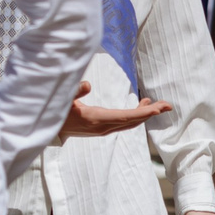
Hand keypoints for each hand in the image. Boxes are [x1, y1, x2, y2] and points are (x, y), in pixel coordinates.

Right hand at [58, 81, 172, 138]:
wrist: (46, 129)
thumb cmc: (54, 111)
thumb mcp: (62, 99)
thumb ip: (75, 91)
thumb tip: (87, 84)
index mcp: (96, 119)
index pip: (125, 116)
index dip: (143, 112)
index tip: (158, 109)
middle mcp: (103, 127)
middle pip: (132, 120)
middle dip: (151, 113)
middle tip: (168, 105)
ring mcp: (103, 129)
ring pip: (129, 122)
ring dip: (145, 113)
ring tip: (159, 104)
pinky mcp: (102, 128)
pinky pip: (124, 122)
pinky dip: (136, 114)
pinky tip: (143, 105)